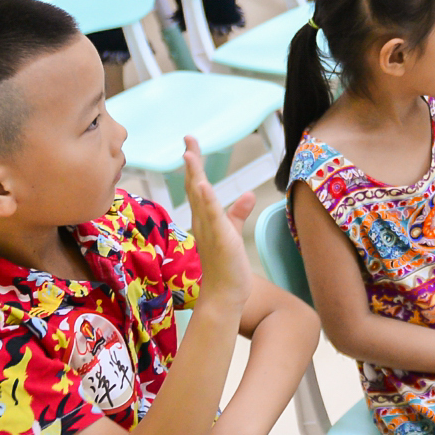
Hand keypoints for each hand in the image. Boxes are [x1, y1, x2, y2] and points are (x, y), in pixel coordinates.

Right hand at [182, 143, 251, 307]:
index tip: (190, 145)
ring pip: (200, 198)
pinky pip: (213, 216)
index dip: (195, 166)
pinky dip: (207, 200)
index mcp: (205, 219)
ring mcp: (209, 230)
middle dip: (192, 162)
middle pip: (194, 186)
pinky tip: (203, 185)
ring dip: (195, 176)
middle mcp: (202, 222)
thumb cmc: (227, 267)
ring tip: (189, 154)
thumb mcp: (233, 233)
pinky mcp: (220, 239)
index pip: (198, 187)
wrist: (224, 296)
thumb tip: (246, 194)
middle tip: (188, 139)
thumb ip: (237, 214)